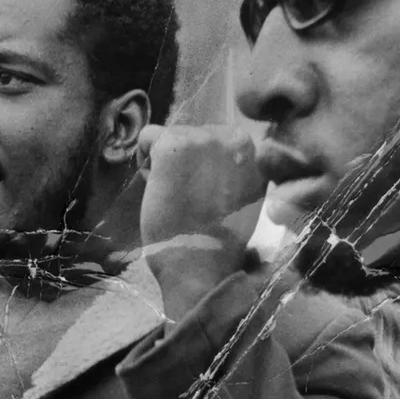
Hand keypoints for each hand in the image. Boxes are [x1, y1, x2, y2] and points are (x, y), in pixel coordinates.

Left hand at [137, 125, 265, 321]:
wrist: (203, 264)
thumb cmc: (219, 241)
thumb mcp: (244, 196)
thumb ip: (236, 170)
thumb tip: (214, 158)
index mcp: (255, 150)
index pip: (218, 141)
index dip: (204, 167)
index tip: (203, 194)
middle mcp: (235, 137)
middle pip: (194, 134)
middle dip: (185, 162)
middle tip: (186, 197)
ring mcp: (204, 138)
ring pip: (171, 135)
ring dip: (165, 162)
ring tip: (174, 195)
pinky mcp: (173, 145)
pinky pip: (147, 137)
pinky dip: (144, 159)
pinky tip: (155, 187)